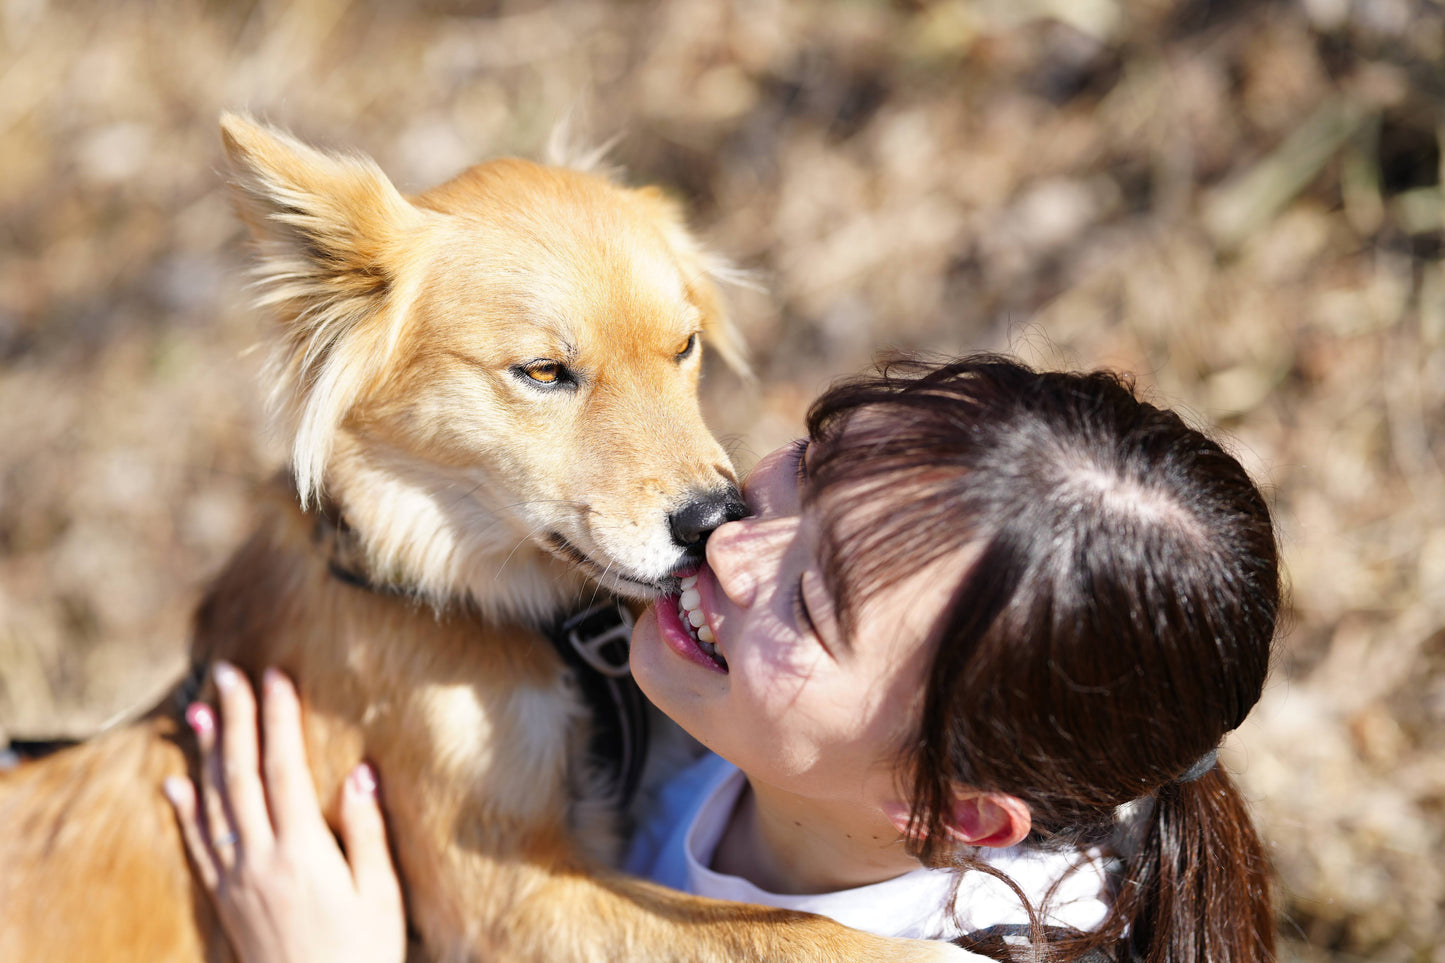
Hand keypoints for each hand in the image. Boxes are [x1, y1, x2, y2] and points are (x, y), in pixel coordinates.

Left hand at [163, 664, 405, 962]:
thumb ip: (366, 831)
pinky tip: (175, 783)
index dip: (278, 718)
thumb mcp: (379, 895)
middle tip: (227, 673)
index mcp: (302, 851)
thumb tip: (359, 773)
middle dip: (234, 718)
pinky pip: (198, 844)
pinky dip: (184, 810)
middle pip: (241, 774)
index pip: (284, 768)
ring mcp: (236, 878)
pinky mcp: (225, 899)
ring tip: (197, 710)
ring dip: (205, 752)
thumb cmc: (362, 956)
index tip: (276, 676)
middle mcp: (260, 858)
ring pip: (214, 802)